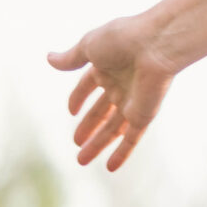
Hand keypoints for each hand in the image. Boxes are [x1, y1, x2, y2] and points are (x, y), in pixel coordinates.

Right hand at [47, 15, 176, 170]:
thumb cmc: (123, 39)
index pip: (89, 85)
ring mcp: (133, 101)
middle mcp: (121, 84)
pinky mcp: (143, 115)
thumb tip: (50, 58)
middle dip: (89, 127)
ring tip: (81, 160)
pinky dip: (121, 153)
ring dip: (98, 145)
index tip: (71, 110)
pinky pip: (132, 138)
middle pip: (102, 111)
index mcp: (108, 65)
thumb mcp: (89, 45)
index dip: (79, 97)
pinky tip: (110, 168)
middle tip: (75, 142)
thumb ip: (71, 58)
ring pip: (113, 129)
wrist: (157, 45)